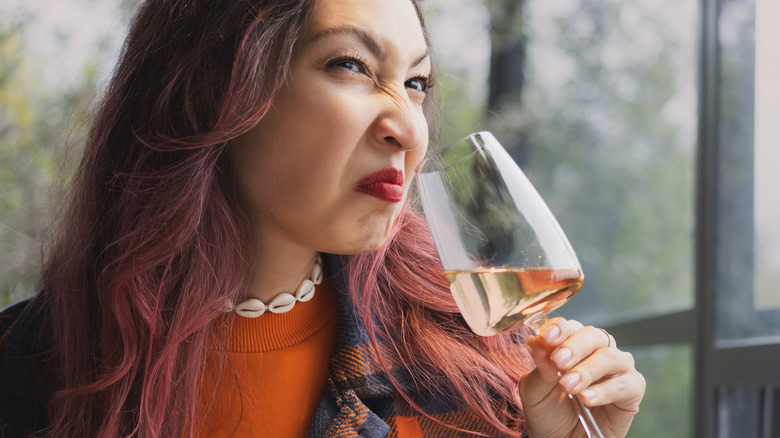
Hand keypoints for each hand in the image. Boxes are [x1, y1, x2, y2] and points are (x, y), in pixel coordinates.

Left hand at [519, 317, 645, 437]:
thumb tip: (536, 342)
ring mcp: (617, 368)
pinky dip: (605, 391)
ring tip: (569, 386)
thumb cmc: (549, 412)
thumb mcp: (535, 390)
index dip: (559, 329)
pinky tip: (587, 399)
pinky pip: (626, 383)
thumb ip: (539, 367)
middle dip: (574, 346)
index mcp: (571, 344)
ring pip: (610, 356)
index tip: (546, 338)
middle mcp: (597, 350)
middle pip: (593, 335)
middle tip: (559, 361)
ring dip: (587, 370)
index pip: (569, 326)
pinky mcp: (632, 389)